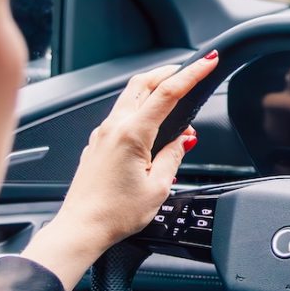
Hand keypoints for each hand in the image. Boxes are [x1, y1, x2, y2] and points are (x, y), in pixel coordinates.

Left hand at [22, 53, 219, 289]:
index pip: (167, 93)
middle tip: (192, 69)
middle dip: (170, 71)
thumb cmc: (115, 214)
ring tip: (175, 91)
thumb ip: (174, 156)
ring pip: (129, 96)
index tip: (208, 62)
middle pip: (143, 83)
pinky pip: (121, 114)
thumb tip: (185, 138)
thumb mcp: (158, 186)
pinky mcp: (97, 144)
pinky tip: (152, 120)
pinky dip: (140, 106)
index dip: (191, 74)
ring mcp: (102, 134)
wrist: (81, 228)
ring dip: (153, 86)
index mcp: (132, 134)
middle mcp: (113, 128)